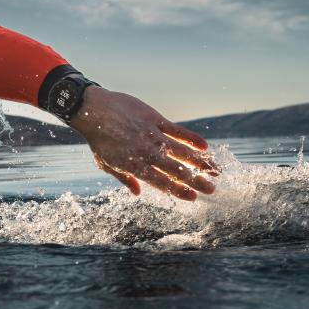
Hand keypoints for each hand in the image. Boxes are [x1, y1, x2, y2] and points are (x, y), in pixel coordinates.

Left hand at [69, 87, 218, 200]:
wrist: (92, 110)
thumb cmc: (98, 139)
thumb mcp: (106, 163)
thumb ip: (124, 178)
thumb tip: (138, 193)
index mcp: (134, 166)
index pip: (161, 183)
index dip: (179, 191)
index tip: (194, 197)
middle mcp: (146, 153)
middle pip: (176, 171)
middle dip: (196, 181)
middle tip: (212, 190)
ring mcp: (152, 135)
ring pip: (181, 152)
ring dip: (200, 162)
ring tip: (215, 171)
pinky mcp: (155, 119)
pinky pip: (177, 130)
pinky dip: (192, 138)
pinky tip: (205, 147)